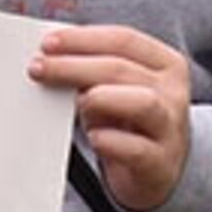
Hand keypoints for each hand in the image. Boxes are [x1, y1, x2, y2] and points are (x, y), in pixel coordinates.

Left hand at [31, 25, 196, 210]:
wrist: (158, 173)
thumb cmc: (131, 124)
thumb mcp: (117, 91)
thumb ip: (92, 74)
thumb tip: (51, 60)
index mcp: (165, 64)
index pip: (124, 40)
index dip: (83, 39)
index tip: (48, 43)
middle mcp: (172, 92)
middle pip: (123, 69)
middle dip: (75, 66)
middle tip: (40, 69)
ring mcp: (170, 128)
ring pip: (142, 103)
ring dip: (100, 98)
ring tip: (75, 102)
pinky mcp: (159, 163)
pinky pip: (137, 149)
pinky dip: (111, 140)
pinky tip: (93, 136)